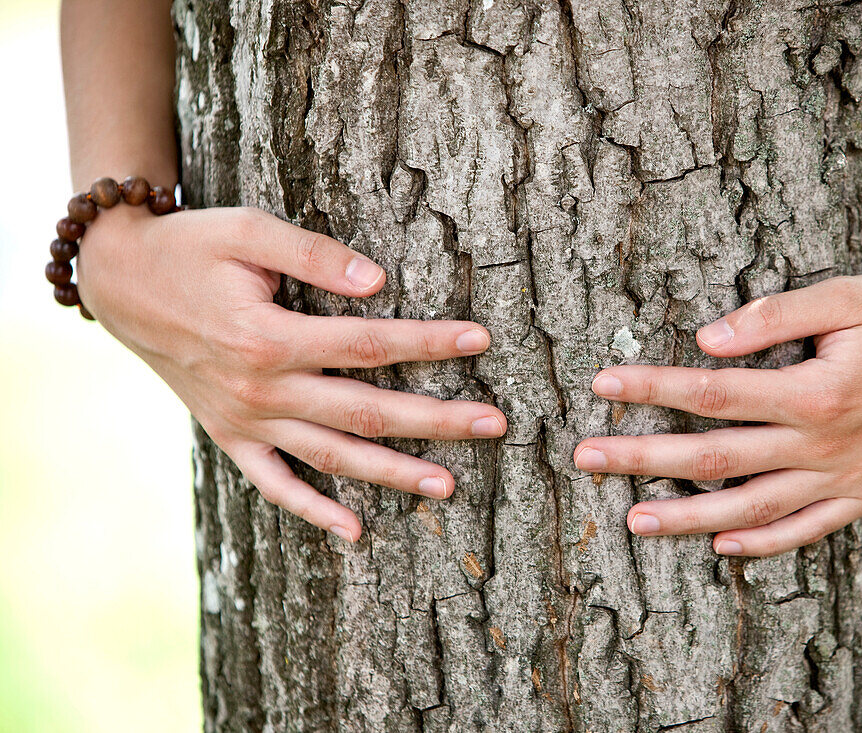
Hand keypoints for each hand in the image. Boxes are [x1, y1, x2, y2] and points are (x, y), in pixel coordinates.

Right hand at [76, 205, 506, 541]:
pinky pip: (273, 485)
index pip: (369, 345)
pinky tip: (355, 531)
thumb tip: (379, 281)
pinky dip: (313, 510)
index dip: (429, 343)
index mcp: (268, 337)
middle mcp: (260, 390)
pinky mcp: (229, 435)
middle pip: (365, 412)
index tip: (481, 340)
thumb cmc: (189, 248)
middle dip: (435, 420)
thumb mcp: (246, 231)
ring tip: (448, 486)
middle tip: (494, 425)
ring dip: (392, 473)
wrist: (119, 281)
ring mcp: (244, 421)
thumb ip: (314, 256)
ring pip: (331, 456)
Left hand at [573, 273, 861, 556]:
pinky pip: (806, 530)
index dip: (652, 388)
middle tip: (586, 457)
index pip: (713, 393)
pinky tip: (722, 546)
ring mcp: (846, 478)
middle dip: (645, 458)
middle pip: (717, 458)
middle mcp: (826, 445)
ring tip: (634, 521)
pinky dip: (764, 543)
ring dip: (689, 517)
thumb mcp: (846, 295)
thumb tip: (705, 338)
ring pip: (753, 508)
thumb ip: (773, 316)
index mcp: (816, 392)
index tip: (600, 384)